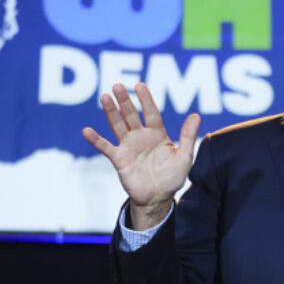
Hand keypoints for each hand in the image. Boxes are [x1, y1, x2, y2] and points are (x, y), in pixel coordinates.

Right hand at [82, 82, 201, 229]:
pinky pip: (106, 147)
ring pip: (118, 125)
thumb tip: (196, 115)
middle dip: (125, 100)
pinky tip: (87, 131)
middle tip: (117, 85)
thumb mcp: (184, 157)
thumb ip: (188, 136)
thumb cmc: (172, 177)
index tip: (139, 85)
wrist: (158, 198)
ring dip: (111, 112)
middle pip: (131, 114)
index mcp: (157, 134)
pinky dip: (96, 140)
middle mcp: (141, 137)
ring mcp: (129, 147)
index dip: (146, 99)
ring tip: (105, 97)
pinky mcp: (119, 159)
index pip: (151, 112)